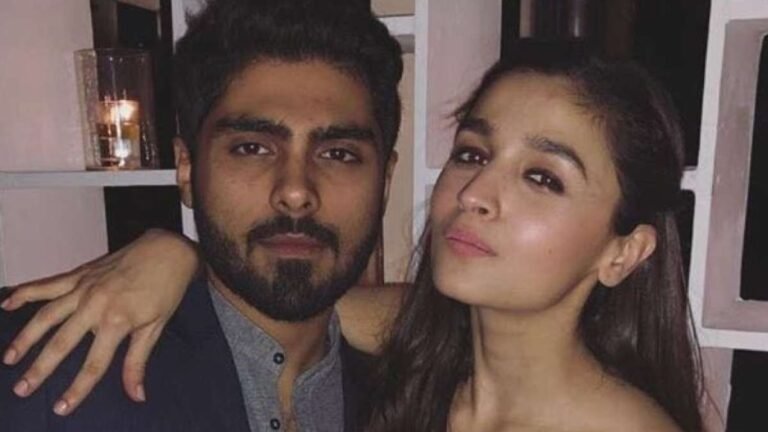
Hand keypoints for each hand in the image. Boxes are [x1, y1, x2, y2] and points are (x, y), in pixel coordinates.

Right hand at [1, 229, 199, 414]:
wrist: (169, 250)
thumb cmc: (166, 289)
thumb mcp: (156, 327)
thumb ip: (138, 361)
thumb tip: (136, 395)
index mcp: (117, 321)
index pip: (94, 363)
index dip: (78, 388)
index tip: (61, 408)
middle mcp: (95, 305)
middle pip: (62, 342)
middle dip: (40, 368)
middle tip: (21, 389)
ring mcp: (84, 288)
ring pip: (47, 315)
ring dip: (26, 337)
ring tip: (9, 358)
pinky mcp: (79, 274)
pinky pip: (48, 284)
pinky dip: (26, 293)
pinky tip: (6, 303)